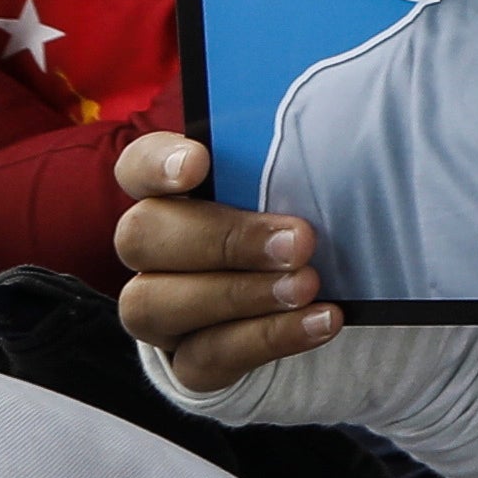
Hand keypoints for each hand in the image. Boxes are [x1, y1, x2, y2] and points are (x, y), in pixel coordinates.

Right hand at [110, 129, 347, 389]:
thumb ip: (299, 154)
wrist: (310, 299)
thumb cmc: (300, 218)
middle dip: (222, 239)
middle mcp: (151, 249)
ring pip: (155, 302)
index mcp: (170, 190)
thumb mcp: (302, 182)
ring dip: (239, 294)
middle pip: (142, 236)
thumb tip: (341, 116)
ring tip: (307, 286)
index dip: (156, 164)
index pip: (136, 166)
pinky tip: (320, 320)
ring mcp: (159, 308)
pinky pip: (207, 356)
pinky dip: (268, 338)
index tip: (199, 163)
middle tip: (298, 241)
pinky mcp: (187, 361)